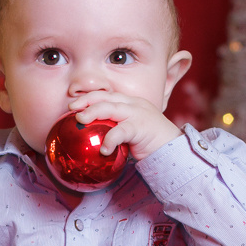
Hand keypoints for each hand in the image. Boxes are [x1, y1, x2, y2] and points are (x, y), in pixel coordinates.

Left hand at [67, 93, 181, 160]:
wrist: (174, 149)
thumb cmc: (149, 143)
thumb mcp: (129, 132)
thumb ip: (114, 129)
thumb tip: (91, 139)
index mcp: (130, 103)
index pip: (106, 95)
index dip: (88, 97)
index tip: (73, 104)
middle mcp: (133, 104)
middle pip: (106, 97)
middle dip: (86, 100)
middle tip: (72, 109)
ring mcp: (138, 113)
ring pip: (111, 108)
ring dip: (93, 112)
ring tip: (81, 120)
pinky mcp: (142, 127)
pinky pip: (121, 131)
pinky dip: (110, 140)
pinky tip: (104, 150)